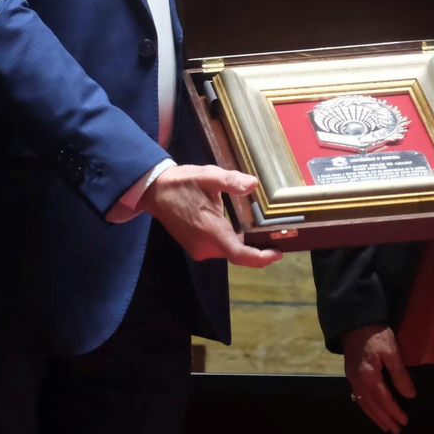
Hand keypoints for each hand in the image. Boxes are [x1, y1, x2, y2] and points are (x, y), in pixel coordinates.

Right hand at [139, 164, 281, 267]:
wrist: (155, 191)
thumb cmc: (182, 183)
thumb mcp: (207, 176)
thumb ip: (230, 181)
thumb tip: (252, 184)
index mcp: (210, 231)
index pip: (239, 254)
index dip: (260, 257)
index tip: (278, 252)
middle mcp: (205, 246)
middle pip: (237, 254)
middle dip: (257, 248)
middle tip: (277, 236)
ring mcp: (198, 249)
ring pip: (229, 251)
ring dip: (245, 245)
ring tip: (263, 232)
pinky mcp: (195, 247)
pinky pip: (220, 248)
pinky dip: (233, 242)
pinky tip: (243, 230)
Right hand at [343, 323, 416, 433]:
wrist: (356, 322)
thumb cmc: (377, 335)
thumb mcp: (392, 351)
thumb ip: (400, 374)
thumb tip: (410, 395)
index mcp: (369, 377)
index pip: (384, 400)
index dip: (394, 412)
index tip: (404, 421)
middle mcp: (358, 382)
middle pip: (373, 405)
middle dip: (385, 419)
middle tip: (396, 430)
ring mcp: (352, 379)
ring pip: (364, 403)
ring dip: (375, 416)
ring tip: (385, 426)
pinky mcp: (350, 375)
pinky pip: (357, 397)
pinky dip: (365, 407)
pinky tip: (369, 410)